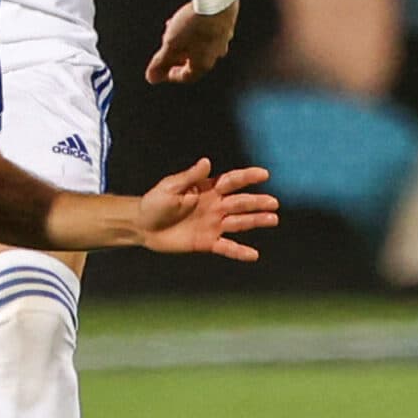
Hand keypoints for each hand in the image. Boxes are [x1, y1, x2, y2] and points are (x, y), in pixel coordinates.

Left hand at [135, 158, 277, 259]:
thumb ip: (190, 177)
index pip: (232, 181)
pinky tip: (254, 255)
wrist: (143, 226)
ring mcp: (213, 224)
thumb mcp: (170, 187)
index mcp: (207, 189)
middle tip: (274, 203)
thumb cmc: (155, 202)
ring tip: (273, 220)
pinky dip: (240, 252)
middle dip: (257, 202)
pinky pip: (227, 247)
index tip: (264, 174)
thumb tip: (207, 162)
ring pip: (239, 222)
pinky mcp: (207, 242)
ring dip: (256, 221)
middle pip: (240, 203)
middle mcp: (215, 206)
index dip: (247, 177)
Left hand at [145, 0, 237, 84]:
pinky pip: (208, 32)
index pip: (186, 77)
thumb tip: (152, 77)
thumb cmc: (195, 23)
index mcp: (203, 64)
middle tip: (167, 51)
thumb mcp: (171, 44)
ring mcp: (223, 38)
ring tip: (174, 32)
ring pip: (201, 45)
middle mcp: (216, 54)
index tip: (162, 71)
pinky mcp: (226, 23)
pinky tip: (188, 20)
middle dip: (178, 57)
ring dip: (186, 42)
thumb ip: (161, 62)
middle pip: (194, 61)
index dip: (171, 75)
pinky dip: (195, 31)